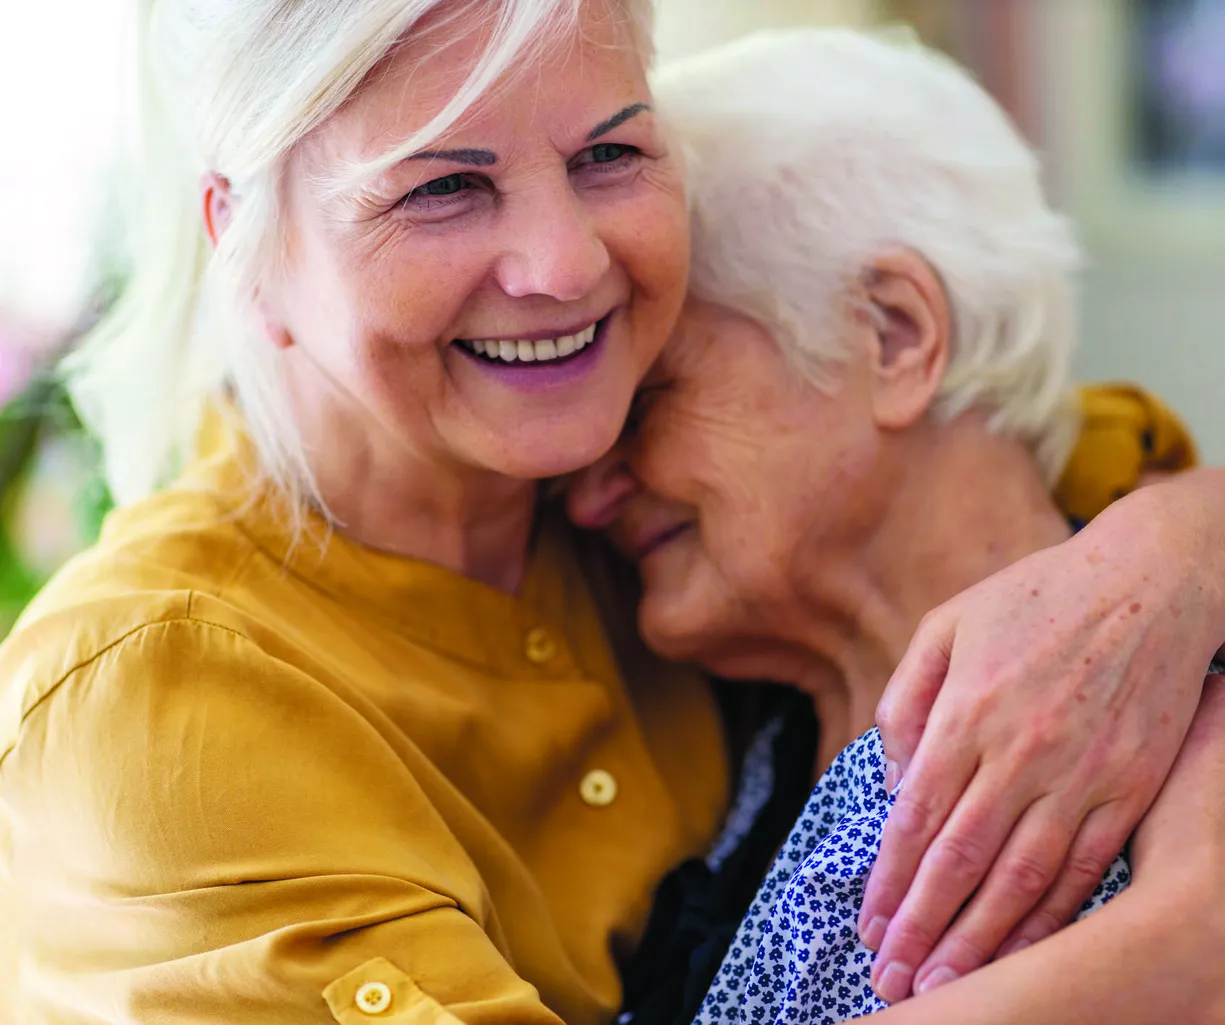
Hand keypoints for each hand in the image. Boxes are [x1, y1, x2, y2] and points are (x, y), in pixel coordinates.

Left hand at [860, 478, 1224, 1003]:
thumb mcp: (945, 625)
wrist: (1149, 580)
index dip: (890, 882)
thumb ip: (906, 699)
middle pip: (960, 862)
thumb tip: (890, 777)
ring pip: (1021, 881)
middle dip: (922, 930)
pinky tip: (1024, 954)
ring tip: (945, 986)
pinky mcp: (1130, 787)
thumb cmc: (1034, 599)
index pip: (914, 819)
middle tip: (893, 982)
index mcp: (966, 712)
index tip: (869, 928)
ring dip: (980, 941)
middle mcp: (1018, 752)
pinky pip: (1086, 869)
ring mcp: (1080, 775)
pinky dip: (1052, 918)